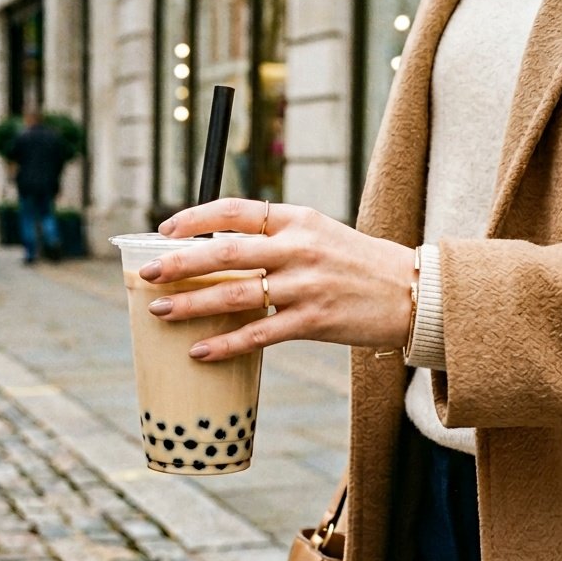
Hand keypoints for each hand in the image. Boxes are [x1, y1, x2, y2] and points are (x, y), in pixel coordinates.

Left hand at [139, 198, 415, 361]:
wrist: (413, 294)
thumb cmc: (360, 265)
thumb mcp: (321, 234)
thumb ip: (277, 238)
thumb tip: (218, 252)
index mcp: (298, 219)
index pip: (236, 209)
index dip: (195, 218)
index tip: (165, 230)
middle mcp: (299, 247)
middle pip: (226, 251)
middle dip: (180, 263)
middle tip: (147, 274)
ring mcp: (306, 285)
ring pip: (235, 293)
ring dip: (192, 304)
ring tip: (160, 312)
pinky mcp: (314, 321)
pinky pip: (259, 334)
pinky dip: (226, 344)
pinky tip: (200, 350)